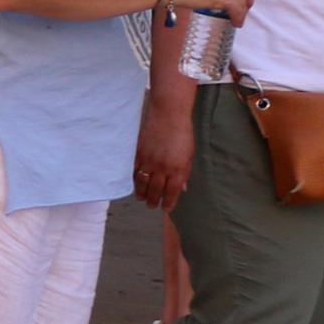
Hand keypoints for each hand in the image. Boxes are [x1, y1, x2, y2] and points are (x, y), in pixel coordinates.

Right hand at [135, 95, 196, 209]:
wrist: (168, 115)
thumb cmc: (182, 133)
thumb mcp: (189, 154)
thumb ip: (185, 172)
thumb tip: (182, 188)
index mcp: (178, 168)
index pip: (173, 191)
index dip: (169, 202)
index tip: (166, 208)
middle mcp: (163, 167)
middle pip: (156, 190)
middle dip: (154, 201)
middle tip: (152, 206)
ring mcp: (148, 161)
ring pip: (143, 184)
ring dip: (142, 194)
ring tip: (142, 199)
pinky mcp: (138, 154)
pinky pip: (134, 172)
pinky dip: (134, 180)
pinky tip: (135, 184)